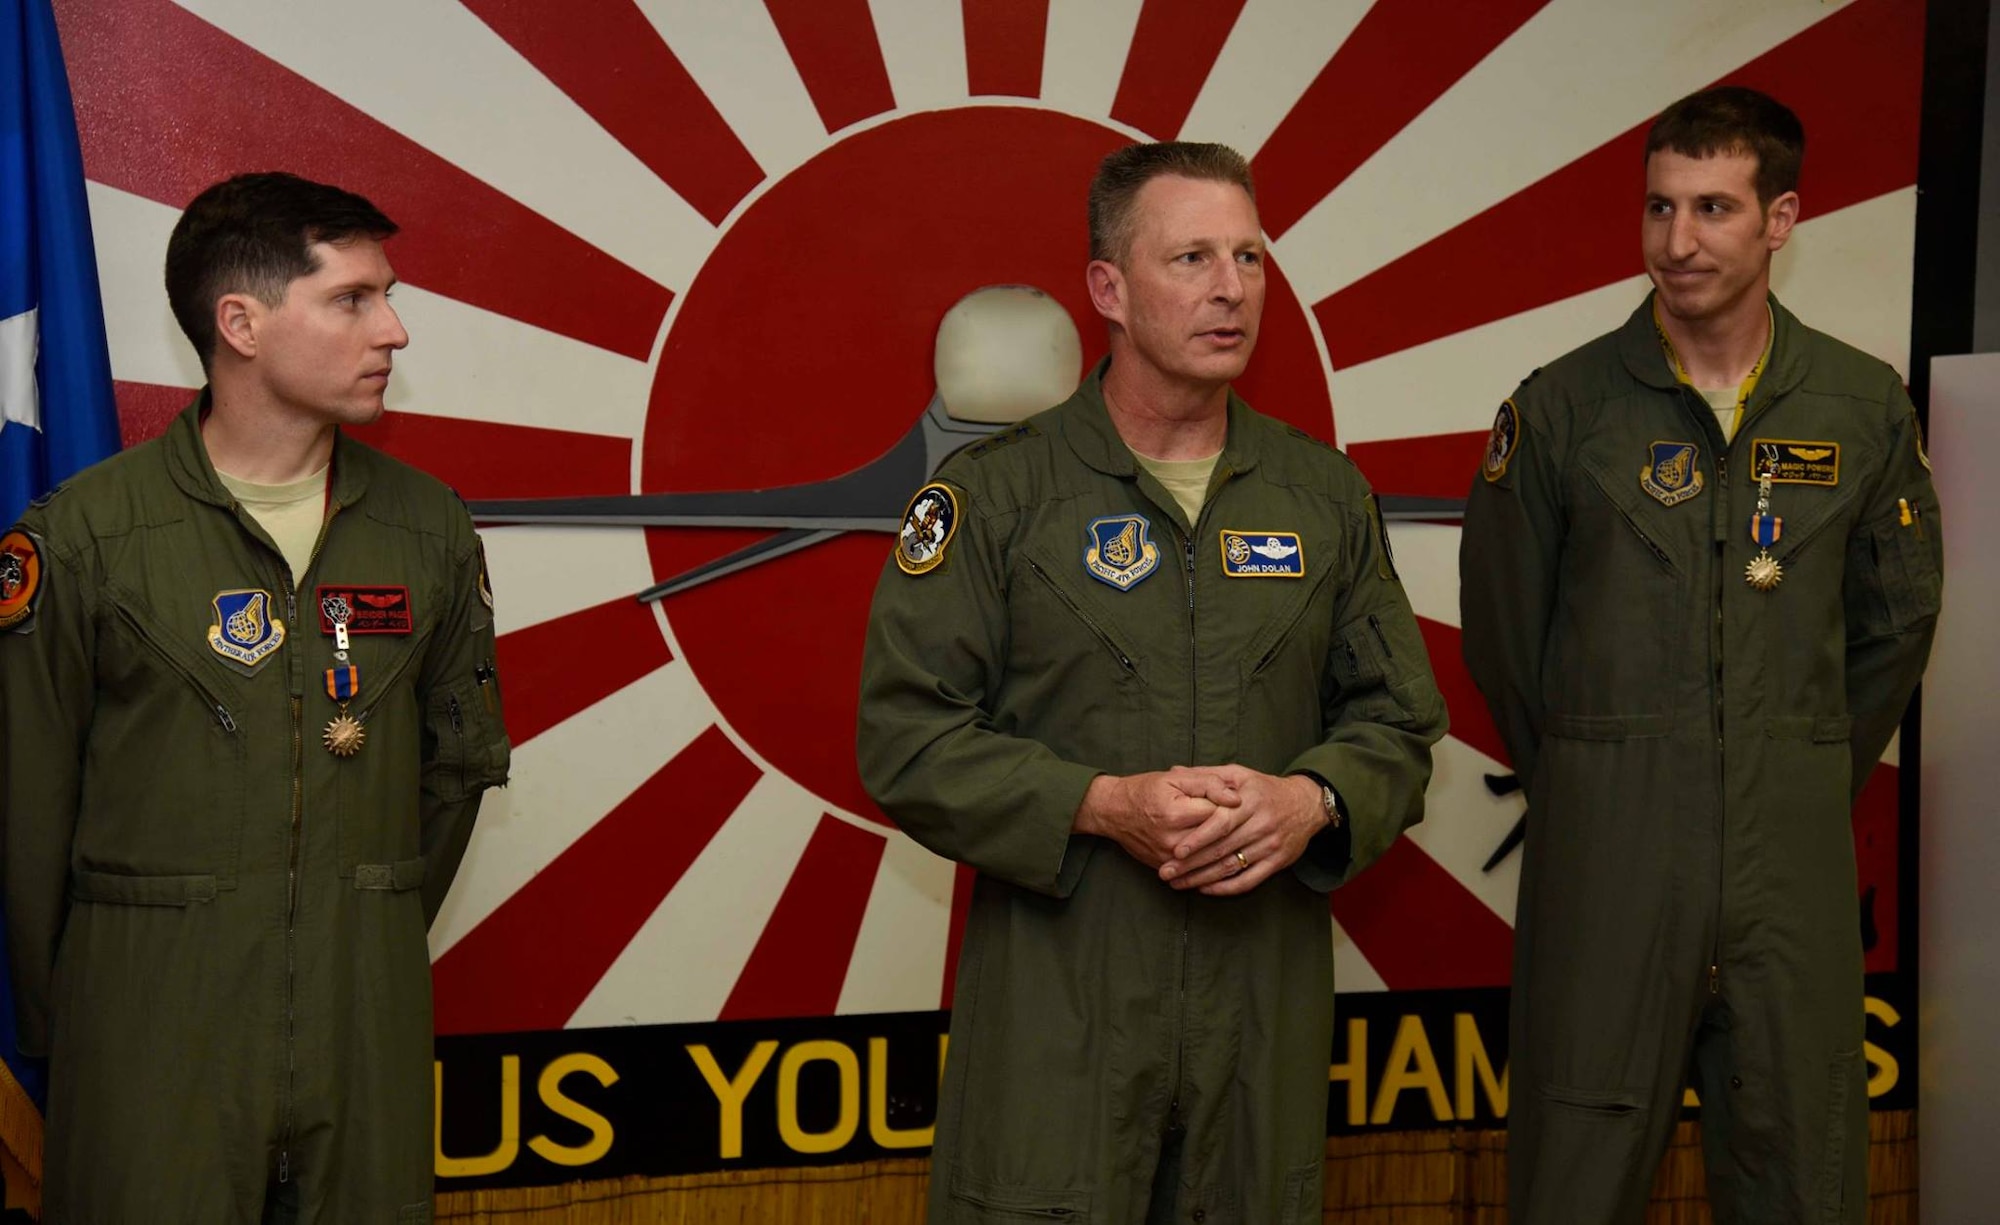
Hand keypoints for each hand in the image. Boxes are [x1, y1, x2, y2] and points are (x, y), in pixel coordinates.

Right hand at [1073, 769, 1241, 869]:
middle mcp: (1173, 840)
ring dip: (1228, 849)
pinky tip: (1225, 856)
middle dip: (1236, 831)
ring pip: (1209, 858)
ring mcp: (1168, 857)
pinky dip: (1212, 863)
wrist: (1112, 812)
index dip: (1234, 809)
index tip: (1245, 803)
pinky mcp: (1164, 867)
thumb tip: (1237, 798)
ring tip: (1242, 839)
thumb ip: (1208, 783)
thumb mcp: (1175, 777)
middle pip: (1217, 840)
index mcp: (1177, 813)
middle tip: (1249, 823)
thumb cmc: (1145, 790)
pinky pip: (1195, 869)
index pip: (1220, 814)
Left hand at [1156, 767, 1324, 895]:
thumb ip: (1207, 775)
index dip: (1198, 839)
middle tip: (1166, 873)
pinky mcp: (1277, 862)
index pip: (1221, 823)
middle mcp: (1262, 824)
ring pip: (1232, 867)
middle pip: (1222, 849)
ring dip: (1203, 878)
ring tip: (1179, 884)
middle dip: (1192, 864)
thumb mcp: (1239, 774)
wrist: (1306, 803)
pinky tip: (1206, 889)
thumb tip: (1173, 771)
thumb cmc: (1264, 788)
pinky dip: (1226, 887)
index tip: (1176, 851)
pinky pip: (1249, 880)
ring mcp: (1271, 845)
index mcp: (1250, 801)